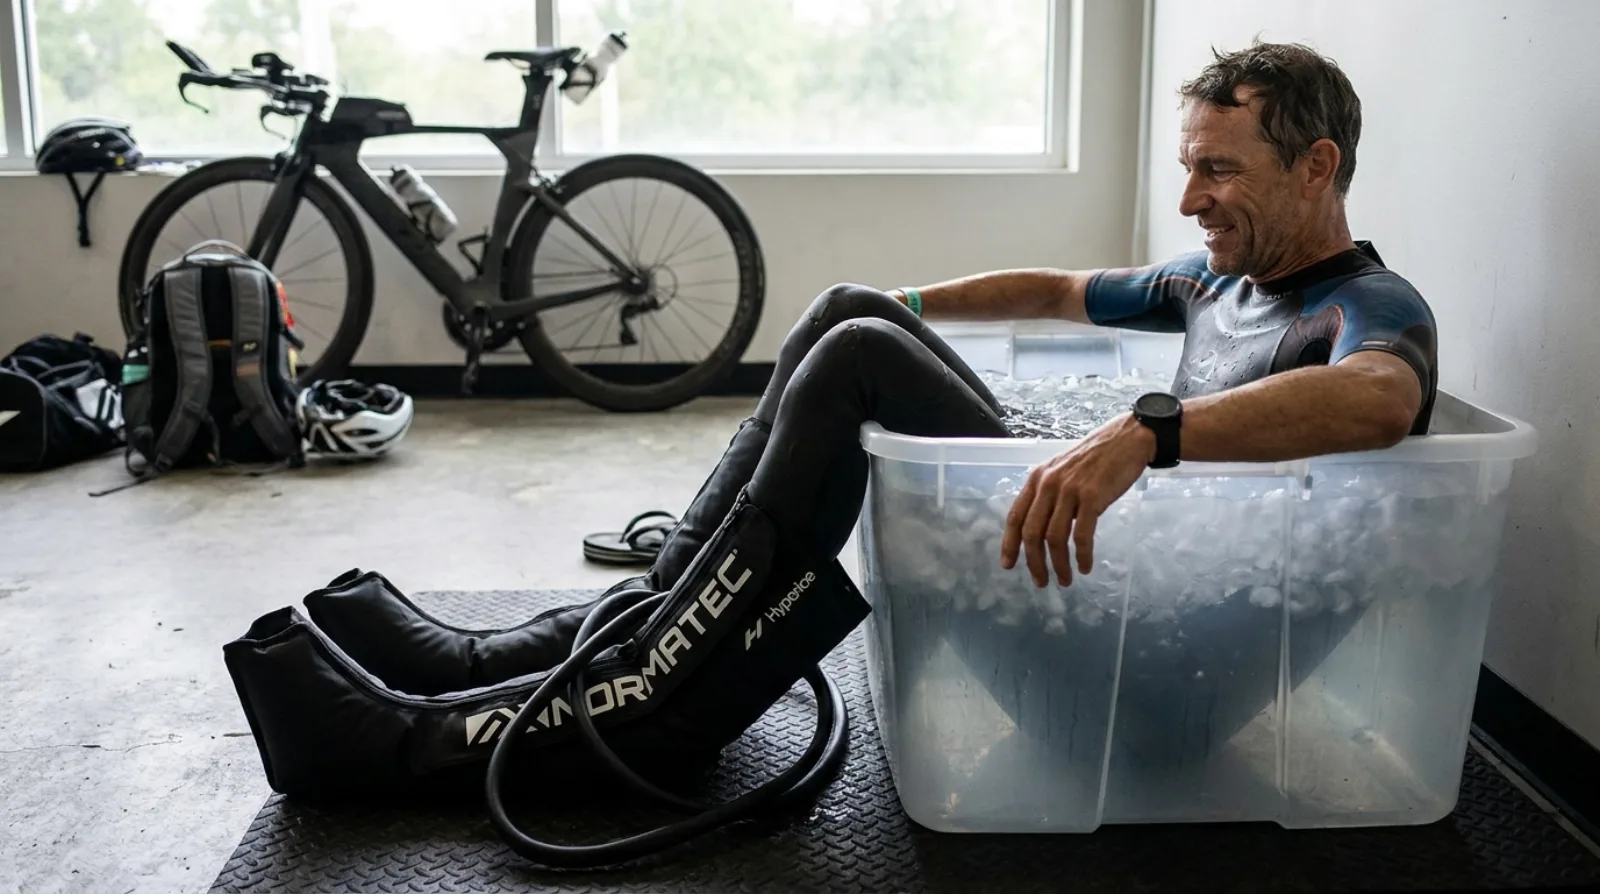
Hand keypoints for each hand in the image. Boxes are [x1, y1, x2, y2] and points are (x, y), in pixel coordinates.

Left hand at [1000, 413, 1156, 587]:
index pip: (1016, 516)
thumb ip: (1051, 495)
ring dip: (1059, 565)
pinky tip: (1085, 567)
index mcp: (1037, 478)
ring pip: (1055, 538)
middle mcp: (1048, 484)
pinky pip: (1082, 535)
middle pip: (1032, 532)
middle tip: (1041, 582)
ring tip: (1065, 580)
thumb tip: (1045, 527)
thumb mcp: (1063, 470)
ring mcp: (1070, 490)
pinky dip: (1082, 555)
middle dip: (1034, 562)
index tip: (1008, 565)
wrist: (1127, 438)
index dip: (1010, 544)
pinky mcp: (1092, 497)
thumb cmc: (1097, 457)